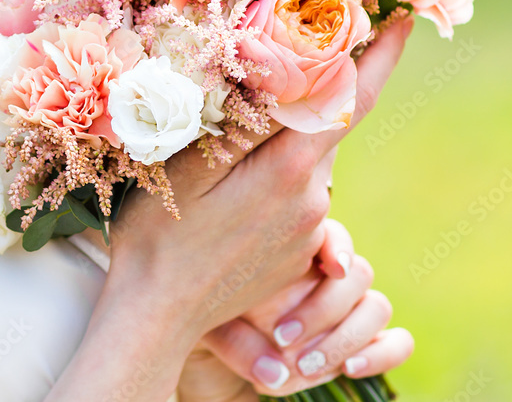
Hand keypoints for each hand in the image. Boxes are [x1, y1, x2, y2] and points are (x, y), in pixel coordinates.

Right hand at [105, 18, 414, 352]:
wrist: (158, 313)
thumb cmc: (159, 234)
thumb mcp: (188, 165)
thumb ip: (242, 121)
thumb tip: (285, 73)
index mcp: (287, 171)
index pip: (350, 101)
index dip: (381, 58)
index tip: (402, 21)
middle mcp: (312, 201)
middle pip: (322, 127)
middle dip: (311, 94)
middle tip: (273, 64)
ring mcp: (307, 231)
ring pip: (303, 161)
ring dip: (280, 141)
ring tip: (227, 147)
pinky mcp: (296, 251)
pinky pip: (293, 195)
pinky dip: (272, 175)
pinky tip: (227, 189)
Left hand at [186, 219, 413, 396]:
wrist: (215, 363)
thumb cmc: (208, 327)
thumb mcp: (206, 325)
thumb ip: (234, 340)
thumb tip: (274, 372)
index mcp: (292, 248)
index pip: (332, 232)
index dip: (338, 245)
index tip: (331, 267)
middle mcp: (326, 276)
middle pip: (358, 272)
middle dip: (324, 308)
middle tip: (281, 337)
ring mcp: (348, 310)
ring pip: (376, 306)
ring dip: (345, 337)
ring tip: (302, 365)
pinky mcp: (363, 345)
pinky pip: (397, 342)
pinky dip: (382, 354)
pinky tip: (349, 368)